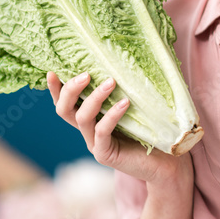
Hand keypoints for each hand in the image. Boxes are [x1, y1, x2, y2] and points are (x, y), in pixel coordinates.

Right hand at [47, 71, 191, 186]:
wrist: (166, 162)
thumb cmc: (152, 129)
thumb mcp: (134, 104)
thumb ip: (124, 88)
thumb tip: (124, 56)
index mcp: (90, 118)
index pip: (65, 102)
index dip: (55, 89)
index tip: (53, 71)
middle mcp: (88, 130)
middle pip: (64, 110)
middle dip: (70, 90)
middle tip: (86, 74)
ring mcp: (94, 144)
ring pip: (82, 119)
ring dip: (94, 98)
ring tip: (111, 82)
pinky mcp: (105, 154)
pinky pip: (102, 132)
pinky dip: (111, 115)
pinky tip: (125, 103)